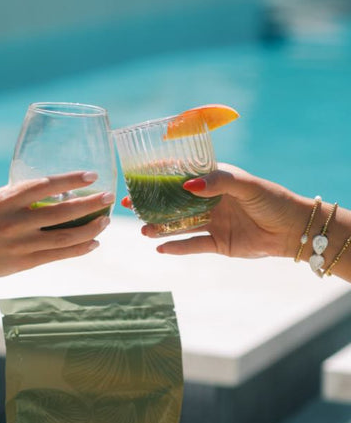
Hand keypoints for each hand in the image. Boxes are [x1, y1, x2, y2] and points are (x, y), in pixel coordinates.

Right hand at [0, 171, 113, 285]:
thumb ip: (16, 194)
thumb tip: (47, 186)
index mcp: (6, 200)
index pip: (44, 186)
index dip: (70, 180)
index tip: (92, 176)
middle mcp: (15, 222)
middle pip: (62, 212)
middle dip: (90, 204)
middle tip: (109, 198)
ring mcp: (21, 244)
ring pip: (65, 237)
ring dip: (90, 229)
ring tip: (106, 221)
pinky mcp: (25, 262)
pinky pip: (58, 256)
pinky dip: (79, 250)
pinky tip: (94, 243)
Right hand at [125, 164, 309, 258]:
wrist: (292, 230)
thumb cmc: (271, 199)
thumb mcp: (245, 184)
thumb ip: (216, 182)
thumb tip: (186, 186)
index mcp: (215, 180)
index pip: (182, 174)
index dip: (159, 175)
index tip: (136, 174)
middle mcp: (210, 201)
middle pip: (174, 202)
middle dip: (152, 204)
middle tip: (130, 205)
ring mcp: (212, 223)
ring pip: (179, 224)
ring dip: (160, 227)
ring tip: (143, 229)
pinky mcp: (218, 243)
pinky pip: (193, 245)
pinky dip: (176, 247)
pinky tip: (160, 247)